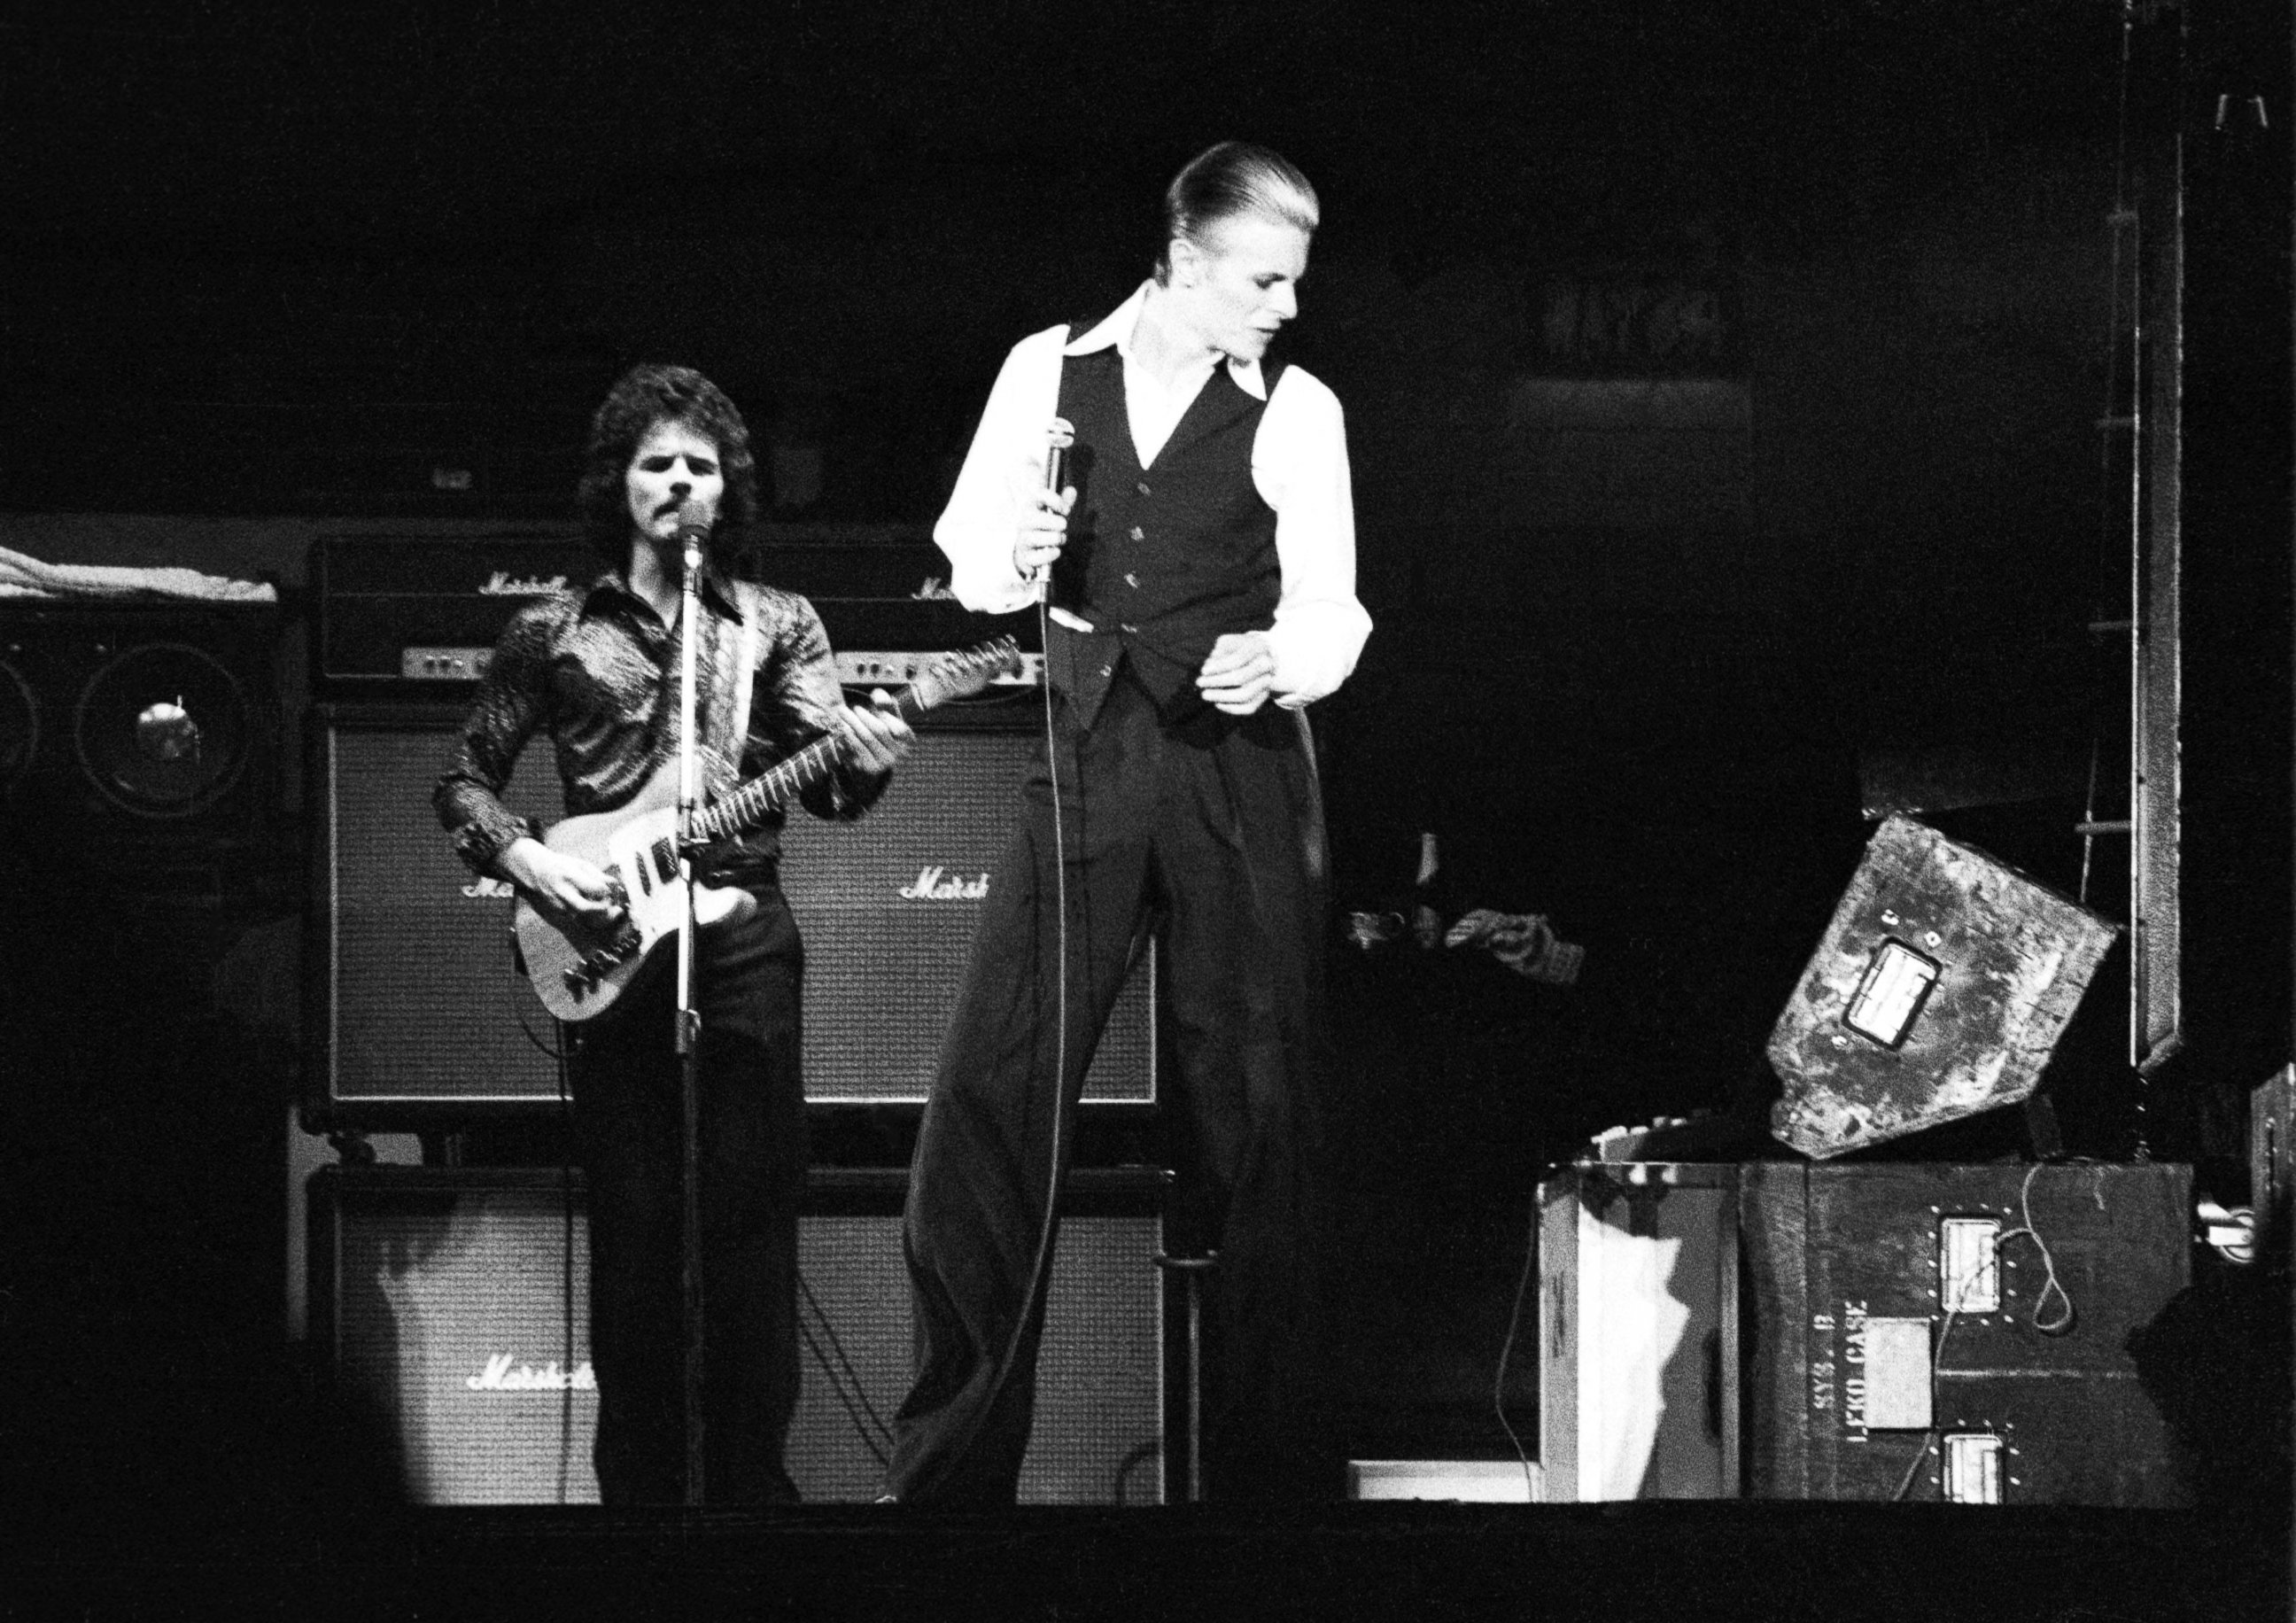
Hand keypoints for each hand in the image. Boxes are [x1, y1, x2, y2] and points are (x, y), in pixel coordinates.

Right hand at [500, 837, 625, 939]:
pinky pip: (582, 920)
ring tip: (612, 908)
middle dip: (604, 909)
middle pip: (586, 909)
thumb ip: (598, 875)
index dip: (606, 890)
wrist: (537, 872)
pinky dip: (595, 918)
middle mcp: (563, 893)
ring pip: (585, 918)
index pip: (592, 888)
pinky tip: (601, 911)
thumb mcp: (580, 864)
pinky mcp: (561, 914)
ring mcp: (561, 906)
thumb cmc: (561, 866)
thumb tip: (614, 884)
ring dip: (602, 916)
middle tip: (614, 905)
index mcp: (569, 876)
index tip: (612, 888)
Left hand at [837, 690, 913, 775]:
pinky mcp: (872, 768)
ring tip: (842, 714)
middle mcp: (899, 752)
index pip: (899, 726)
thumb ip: (883, 699)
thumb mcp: (882, 710)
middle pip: (880, 730)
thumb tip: (880, 702)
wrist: (868, 752)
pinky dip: (850, 737)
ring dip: (853, 724)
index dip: (883, 716)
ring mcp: (886, 761)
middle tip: (847, 707)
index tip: (864, 707)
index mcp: (907, 738)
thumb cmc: (876, 725)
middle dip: (863, 716)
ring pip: (868, 738)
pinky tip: (843, 728)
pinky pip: (859, 749)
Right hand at [1011, 484, 1074, 580]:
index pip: (1038, 495)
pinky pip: (1033, 558)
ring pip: (1032, 538)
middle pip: (1032, 519)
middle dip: (1052, 521)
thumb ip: (1064, 502)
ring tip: (1061, 538)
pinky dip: (1048, 555)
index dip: (1054, 500)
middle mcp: (1024, 522)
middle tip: (1064, 524)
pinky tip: (1056, 551)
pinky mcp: (1025, 557)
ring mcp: (1022, 540)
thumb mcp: (1054, 513)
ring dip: (1053, 538)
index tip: (1066, 509)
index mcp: (1031, 507)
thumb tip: (1072, 491)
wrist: (1028, 550)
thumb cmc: (1044, 527)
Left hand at [1195, 631, 1277, 715]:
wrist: (1262, 656)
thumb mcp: (1228, 643)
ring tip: (1205, 694)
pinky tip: (1217, 703)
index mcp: (1258, 647)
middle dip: (1216, 682)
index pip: (1237, 660)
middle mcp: (1267, 666)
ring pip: (1245, 696)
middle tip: (1199, 682)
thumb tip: (1209, 668)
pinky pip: (1249, 708)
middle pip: (1240, 678)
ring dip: (1221, 697)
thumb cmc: (1238, 648)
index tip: (1203, 671)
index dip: (1218, 666)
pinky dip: (1231, 708)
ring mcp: (1268, 682)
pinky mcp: (1265, 696)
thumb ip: (1218, 653)